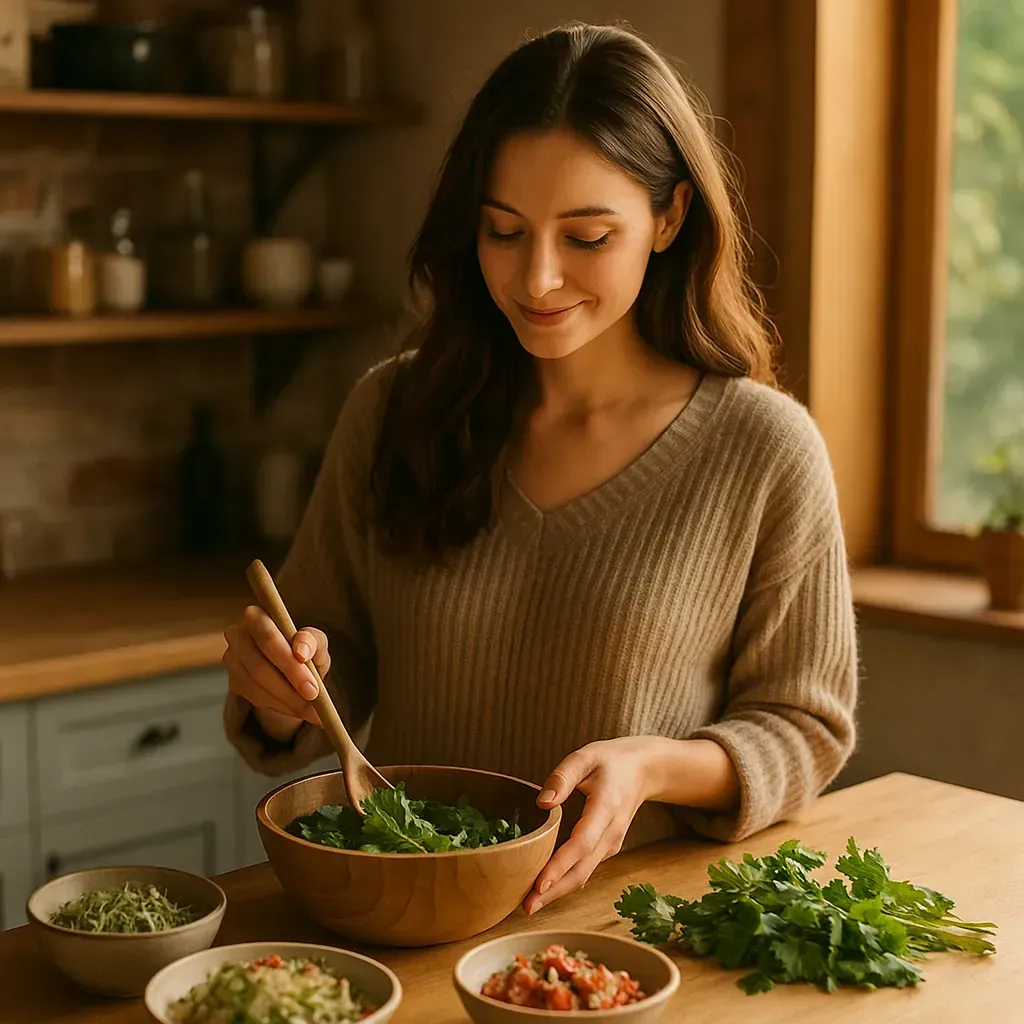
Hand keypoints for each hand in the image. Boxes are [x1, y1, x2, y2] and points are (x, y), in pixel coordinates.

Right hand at [223, 606, 330, 736]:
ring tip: (312, 709)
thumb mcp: (315, 643)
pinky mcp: (234, 681)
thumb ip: (313, 641)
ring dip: (287, 700)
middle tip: (314, 696)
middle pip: (260, 665)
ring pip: (257, 685)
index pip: (269, 638)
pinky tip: (297, 708)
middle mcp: (238, 634)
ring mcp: (232, 660)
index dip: (288, 659)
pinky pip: (256, 697)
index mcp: (257, 616)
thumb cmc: (303, 650)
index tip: (310, 678)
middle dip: (290, 683)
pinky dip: (280, 706)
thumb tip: (302, 651)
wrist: (289, 670)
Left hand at [523, 738, 652, 915]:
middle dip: (554, 891)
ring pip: (584, 874)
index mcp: (606, 807)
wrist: (644, 770)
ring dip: (558, 891)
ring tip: (529, 904)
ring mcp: (611, 843)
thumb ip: (562, 777)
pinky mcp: (607, 848)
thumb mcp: (585, 757)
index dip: (560, 865)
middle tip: (526, 907)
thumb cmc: (611, 761)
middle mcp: (611, 832)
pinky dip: (566, 881)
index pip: (582, 843)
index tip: (538, 884)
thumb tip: (542, 803)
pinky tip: (545, 887)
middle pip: (582, 869)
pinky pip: (585, 869)